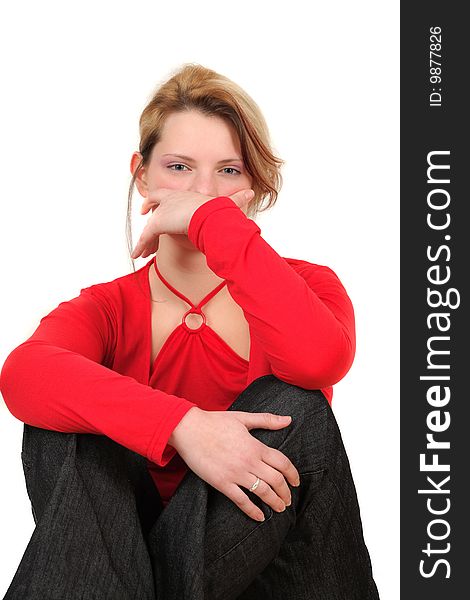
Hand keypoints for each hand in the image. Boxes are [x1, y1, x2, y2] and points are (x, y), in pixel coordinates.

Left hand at [131, 188, 254, 258]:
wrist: (212, 216)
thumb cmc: (220, 212)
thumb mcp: (227, 206)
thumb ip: (236, 201)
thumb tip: (251, 193)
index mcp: (184, 196)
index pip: (165, 196)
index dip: (157, 201)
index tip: (150, 208)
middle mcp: (170, 200)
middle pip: (154, 208)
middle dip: (148, 217)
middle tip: (144, 229)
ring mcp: (163, 211)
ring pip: (149, 227)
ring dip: (145, 240)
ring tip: (142, 252)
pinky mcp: (158, 223)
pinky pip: (146, 237)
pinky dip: (141, 246)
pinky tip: (137, 255)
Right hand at [168, 407, 300, 521]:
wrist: (189, 429)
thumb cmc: (215, 422)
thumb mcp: (243, 418)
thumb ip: (267, 420)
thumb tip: (288, 420)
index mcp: (255, 446)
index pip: (282, 463)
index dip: (293, 474)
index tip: (296, 482)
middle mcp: (249, 461)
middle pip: (276, 480)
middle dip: (285, 492)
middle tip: (288, 499)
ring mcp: (236, 473)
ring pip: (262, 492)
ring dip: (274, 502)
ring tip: (280, 508)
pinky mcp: (222, 483)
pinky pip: (241, 501)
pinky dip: (253, 511)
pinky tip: (260, 517)